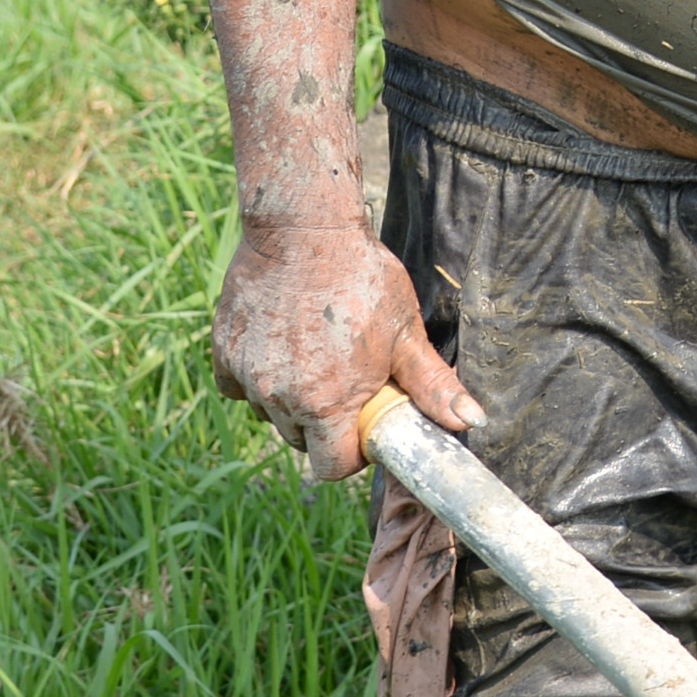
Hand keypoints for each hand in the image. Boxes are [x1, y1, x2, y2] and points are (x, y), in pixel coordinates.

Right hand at [213, 227, 483, 476]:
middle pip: (300, 440)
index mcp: (326, 404)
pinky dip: (258, 376)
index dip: (351, 454)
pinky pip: (239, 386)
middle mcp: (281, 398)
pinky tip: (281, 345)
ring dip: (291, 399)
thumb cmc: (363, 278)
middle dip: (323, 424)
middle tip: (343, 384)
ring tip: (315, 356)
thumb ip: (432, 385)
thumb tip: (472, 422)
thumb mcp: (406, 332)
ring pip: (271, 412)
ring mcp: (249, 376)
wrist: (304, 229)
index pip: (331, 467)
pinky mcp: (224, 352)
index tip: (362, 426)